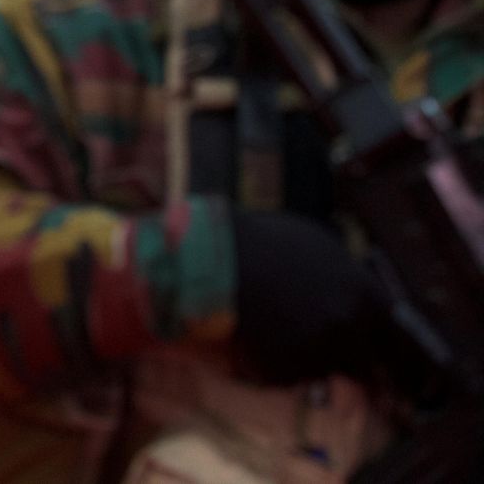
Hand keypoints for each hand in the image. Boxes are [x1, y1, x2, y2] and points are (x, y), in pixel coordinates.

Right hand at [231, 210, 399, 385]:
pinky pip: (287, 373)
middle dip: (361, 365)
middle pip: (369, 364)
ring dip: (309, 357)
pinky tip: (255, 334)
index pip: (403, 341)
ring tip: (277, 327)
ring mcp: (317, 354)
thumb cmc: (263, 241)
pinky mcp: (283, 371)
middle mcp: (350, 331)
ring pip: (323, 368)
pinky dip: (276, 361)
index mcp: (367, 298)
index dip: (402, 356)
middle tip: (339, 358)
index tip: (398, 363)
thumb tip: (356, 291)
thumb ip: (347, 275)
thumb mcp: (319, 245)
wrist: (212, 261)